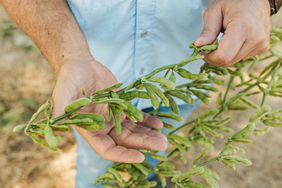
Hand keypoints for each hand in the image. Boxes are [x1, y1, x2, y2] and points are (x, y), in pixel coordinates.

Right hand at [52, 59, 166, 162]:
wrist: (80, 65)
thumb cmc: (69, 79)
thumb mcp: (63, 94)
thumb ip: (61, 110)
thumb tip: (57, 128)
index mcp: (90, 129)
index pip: (107, 149)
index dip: (123, 155)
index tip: (141, 157)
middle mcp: (103, 126)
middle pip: (126, 141)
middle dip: (143, 144)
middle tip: (162, 145)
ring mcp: (114, 117)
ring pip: (134, 131)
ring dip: (149, 135)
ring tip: (164, 137)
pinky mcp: (122, 106)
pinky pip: (137, 116)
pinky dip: (148, 121)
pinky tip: (159, 123)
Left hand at [195, 0, 270, 65]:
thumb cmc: (234, 2)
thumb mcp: (214, 11)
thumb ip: (207, 31)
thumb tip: (199, 46)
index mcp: (244, 28)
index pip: (223, 56)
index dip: (209, 57)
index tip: (203, 50)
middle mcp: (256, 38)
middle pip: (227, 61)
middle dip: (214, 57)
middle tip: (210, 44)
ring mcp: (261, 44)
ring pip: (233, 62)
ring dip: (224, 55)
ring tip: (224, 39)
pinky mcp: (263, 48)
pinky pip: (241, 59)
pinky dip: (233, 53)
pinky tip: (234, 41)